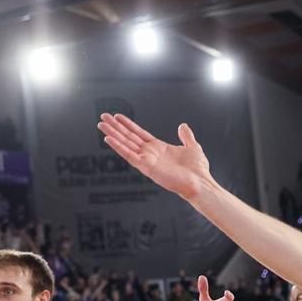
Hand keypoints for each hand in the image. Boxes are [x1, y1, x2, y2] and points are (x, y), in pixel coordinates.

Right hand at [97, 114, 211, 199]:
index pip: (139, 134)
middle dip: (115, 127)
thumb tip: (183, 126)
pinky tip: (108, 139)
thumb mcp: (192, 147)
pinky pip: (129, 155)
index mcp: (158, 148)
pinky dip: (118, 147)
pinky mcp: (146, 167)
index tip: (117, 116)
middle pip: (129, 137)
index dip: (128, 125)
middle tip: (103, 116)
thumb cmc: (197, 170)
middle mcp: (150, 154)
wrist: (200, 183)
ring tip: (101, 124)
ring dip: (112, 134)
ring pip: (125, 144)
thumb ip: (186, 137)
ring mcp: (147, 160)